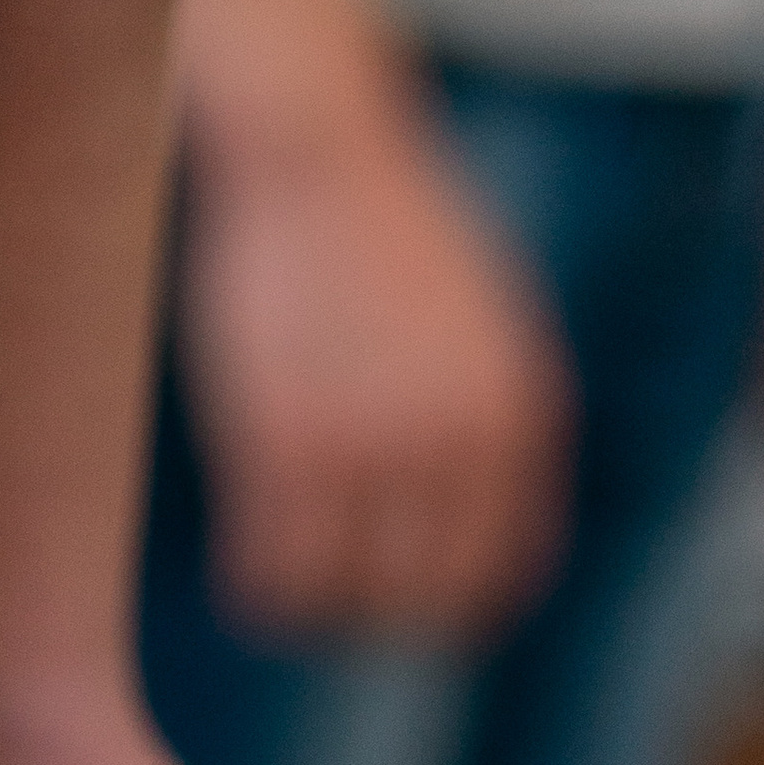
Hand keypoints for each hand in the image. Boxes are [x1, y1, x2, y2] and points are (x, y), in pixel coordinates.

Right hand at [181, 109, 574, 641]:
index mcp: (520, 416)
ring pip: (343, 595)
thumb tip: (485, 532)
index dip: (452, 608)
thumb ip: (491, 420)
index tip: (402, 607)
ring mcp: (370, 442)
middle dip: (376, 613)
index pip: (505, 570)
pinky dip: (257, 594)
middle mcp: (458, 439)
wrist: (316, 151)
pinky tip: (243, 577)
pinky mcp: (283, 436)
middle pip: (425, 599)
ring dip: (312, 609)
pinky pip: (274, 570)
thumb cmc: (385, 231)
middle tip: (331, 594)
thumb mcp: (484, 326)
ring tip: (282, 584)